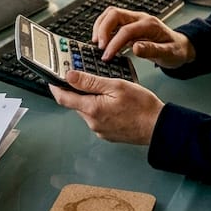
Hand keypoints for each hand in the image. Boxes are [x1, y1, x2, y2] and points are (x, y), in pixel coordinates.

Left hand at [49, 70, 163, 144]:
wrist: (159, 127)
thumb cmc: (142, 107)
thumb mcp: (116, 86)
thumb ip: (90, 82)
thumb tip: (70, 76)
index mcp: (92, 109)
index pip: (63, 98)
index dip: (55, 86)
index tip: (51, 79)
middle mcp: (92, 122)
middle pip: (76, 103)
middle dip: (78, 91)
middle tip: (87, 78)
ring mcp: (100, 130)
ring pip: (88, 110)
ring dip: (92, 100)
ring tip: (108, 90)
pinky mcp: (108, 134)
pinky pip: (98, 118)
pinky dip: (101, 108)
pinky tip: (115, 103)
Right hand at [92, 7, 194, 67]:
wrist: (180, 46)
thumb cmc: (175, 50)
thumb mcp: (168, 53)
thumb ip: (152, 50)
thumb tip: (135, 48)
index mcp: (149, 24)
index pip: (126, 30)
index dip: (114, 42)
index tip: (107, 55)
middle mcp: (140, 18)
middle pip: (114, 14)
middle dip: (102, 29)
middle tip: (98, 46)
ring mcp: (134, 20)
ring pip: (110, 14)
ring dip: (100, 26)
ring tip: (96, 42)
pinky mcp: (129, 25)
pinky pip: (112, 22)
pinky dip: (103, 29)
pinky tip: (101, 41)